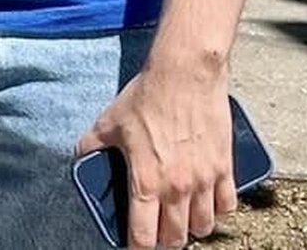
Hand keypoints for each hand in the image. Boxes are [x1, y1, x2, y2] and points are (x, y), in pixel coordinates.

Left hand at [75, 60, 234, 249]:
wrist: (184, 75)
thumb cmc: (145, 97)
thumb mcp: (109, 121)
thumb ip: (91, 144)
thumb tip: (78, 156)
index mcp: (146, 181)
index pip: (143, 235)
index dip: (137, 248)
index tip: (134, 247)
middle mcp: (177, 187)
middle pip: (176, 237)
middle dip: (166, 240)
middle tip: (158, 231)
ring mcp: (204, 179)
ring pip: (204, 225)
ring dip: (192, 227)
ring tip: (182, 218)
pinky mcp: (224, 167)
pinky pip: (228, 204)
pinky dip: (219, 209)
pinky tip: (208, 201)